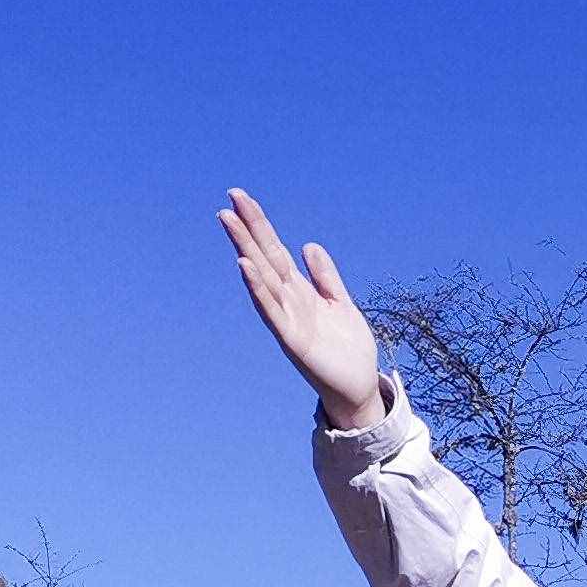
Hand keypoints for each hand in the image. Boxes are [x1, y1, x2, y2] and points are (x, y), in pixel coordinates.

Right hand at [218, 188, 386, 428]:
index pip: (274, 250)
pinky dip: (257, 288)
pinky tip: (246, 267)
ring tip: (230, 223)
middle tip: (229, 202)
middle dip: (248, 230)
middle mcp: (288, 301)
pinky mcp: (291, 339)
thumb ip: (325, 277)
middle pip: (264, 258)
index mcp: (300, 290)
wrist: (358, 387)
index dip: (260, 225)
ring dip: (246, 250)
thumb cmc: (347, 348)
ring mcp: (287, 318)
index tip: (241, 199)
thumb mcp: (340, 303)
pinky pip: (270, 310)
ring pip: (262, 278)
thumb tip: (307, 245)